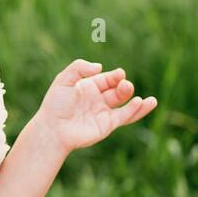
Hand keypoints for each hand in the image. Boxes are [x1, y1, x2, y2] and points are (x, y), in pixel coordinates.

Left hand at [35, 59, 157, 156]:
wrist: (52, 129)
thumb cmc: (55, 105)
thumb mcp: (63, 80)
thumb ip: (79, 68)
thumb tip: (99, 67)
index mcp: (88, 87)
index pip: (107, 79)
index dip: (115, 76)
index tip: (119, 74)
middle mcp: (97, 100)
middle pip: (117, 91)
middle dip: (124, 87)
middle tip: (125, 85)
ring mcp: (103, 113)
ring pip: (125, 105)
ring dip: (135, 100)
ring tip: (145, 98)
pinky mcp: (107, 126)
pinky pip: (125, 117)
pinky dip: (135, 111)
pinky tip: (142, 103)